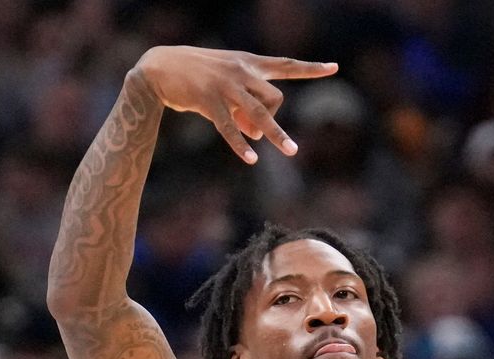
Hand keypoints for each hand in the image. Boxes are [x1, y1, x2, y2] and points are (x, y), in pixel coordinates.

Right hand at [136, 45, 337, 163]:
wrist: (159, 67)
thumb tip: (255, 135)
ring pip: (259, 113)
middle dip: (270, 121)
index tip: (334, 68)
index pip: (285, 65)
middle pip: (274, 99)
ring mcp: (225, 86)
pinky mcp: (208, 100)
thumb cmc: (195, 76)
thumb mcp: (225, 87)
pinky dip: (241, 145)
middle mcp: (241, 72)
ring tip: (291, 151)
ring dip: (274, 134)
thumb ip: (244, 108)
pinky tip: (251, 159)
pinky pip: (230, 128)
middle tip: (251, 132)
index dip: (310, 68)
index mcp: (247, 64)